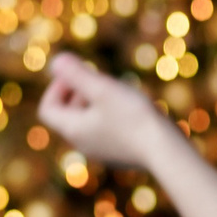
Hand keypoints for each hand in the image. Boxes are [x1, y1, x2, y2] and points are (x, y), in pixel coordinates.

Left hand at [37, 51, 162, 164]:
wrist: (167, 152)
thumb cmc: (134, 118)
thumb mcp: (103, 89)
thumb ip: (76, 73)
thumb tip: (55, 60)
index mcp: (73, 130)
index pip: (48, 108)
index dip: (57, 87)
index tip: (80, 75)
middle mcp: (83, 145)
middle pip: (68, 115)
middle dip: (80, 92)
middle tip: (103, 80)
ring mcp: (103, 153)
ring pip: (89, 122)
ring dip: (98, 103)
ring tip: (121, 91)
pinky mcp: (121, 156)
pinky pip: (108, 132)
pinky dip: (113, 117)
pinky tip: (136, 110)